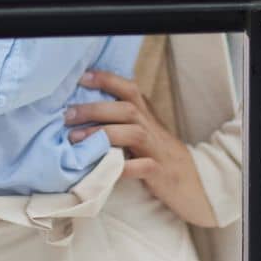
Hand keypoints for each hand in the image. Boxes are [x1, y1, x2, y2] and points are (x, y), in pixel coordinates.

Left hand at [64, 68, 218, 227]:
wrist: (192, 182)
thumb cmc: (158, 153)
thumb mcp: (143, 131)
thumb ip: (120, 119)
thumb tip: (82, 110)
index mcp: (146, 115)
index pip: (128, 89)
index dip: (106, 80)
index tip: (81, 78)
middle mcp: (151, 127)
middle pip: (127, 108)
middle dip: (95, 109)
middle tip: (68, 115)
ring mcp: (157, 150)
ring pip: (134, 133)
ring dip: (103, 134)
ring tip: (76, 139)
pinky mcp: (160, 173)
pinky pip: (144, 167)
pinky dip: (125, 167)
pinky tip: (106, 169)